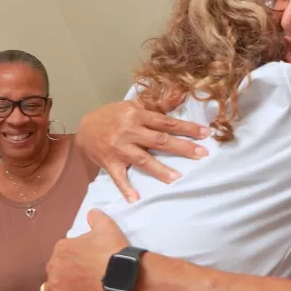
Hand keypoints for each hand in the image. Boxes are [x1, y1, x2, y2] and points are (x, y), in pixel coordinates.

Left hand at [44, 210, 129, 290]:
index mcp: (62, 247)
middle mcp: (54, 266)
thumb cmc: (113, 250)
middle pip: (55, 271)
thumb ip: (96, 217)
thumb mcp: (107, 226)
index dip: (75, 257)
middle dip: (66, 274)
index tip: (86, 261)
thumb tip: (91, 213)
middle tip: (84, 277)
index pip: (63, 252)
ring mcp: (56, 287)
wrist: (122, 275)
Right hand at [77, 99, 209, 201]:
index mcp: (137, 116)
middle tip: (201, 154)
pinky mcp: (109, 163)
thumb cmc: (114, 116)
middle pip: (159, 140)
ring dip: (160, 170)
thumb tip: (182, 92)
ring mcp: (119, 148)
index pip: (166, 122)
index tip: (205, 133)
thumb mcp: (134, 105)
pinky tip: (136, 198)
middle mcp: (129, 131)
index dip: (186, 128)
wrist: (84, 127)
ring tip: (177, 178)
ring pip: (142, 159)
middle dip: (182, 147)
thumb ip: (158, 102)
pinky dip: (126, 188)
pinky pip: (119, 177)